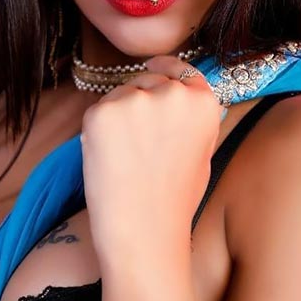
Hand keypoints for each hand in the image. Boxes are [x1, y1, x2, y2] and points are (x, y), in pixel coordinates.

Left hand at [81, 55, 223, 264]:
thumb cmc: (174, 199)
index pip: (182, 70)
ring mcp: (135, 99)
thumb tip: (178, 96)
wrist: (144, 230)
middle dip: (141, 101)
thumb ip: (192, 117)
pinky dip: (98, 129)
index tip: (154, 69)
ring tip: (126, 156)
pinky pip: (98, 111)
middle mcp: (172, 93)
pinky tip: (109, 157)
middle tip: (138, 142)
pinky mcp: (102, 111)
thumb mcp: (202, 151)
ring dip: (119, 115)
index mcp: (202, 102)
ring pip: (121, 95)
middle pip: (148, 82)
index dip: (166, 70)